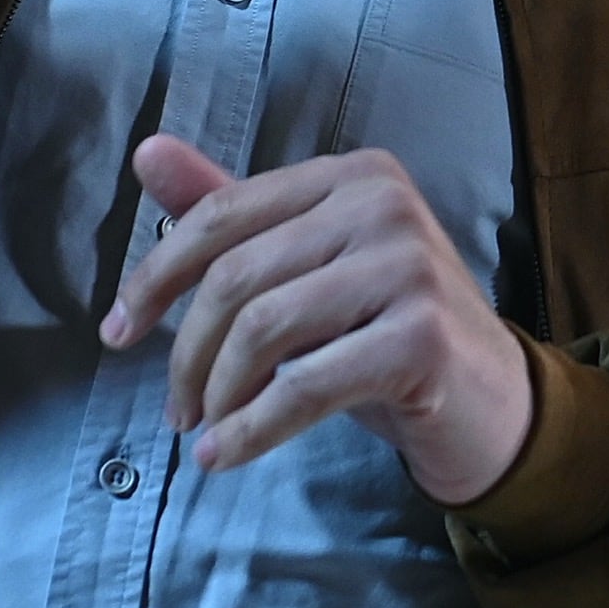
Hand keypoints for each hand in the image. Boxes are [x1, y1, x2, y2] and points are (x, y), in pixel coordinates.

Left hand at [100, 136, 535, 506]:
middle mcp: (384, 204)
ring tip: (206, 431)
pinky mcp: (422, 336)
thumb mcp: (307, 271)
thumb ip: (234, 215)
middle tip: (177, 409)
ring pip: (264, 329)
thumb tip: (147, 152)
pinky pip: (304, 385)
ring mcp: (410, 266)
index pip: (223, 213)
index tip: (117, 333)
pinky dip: (251, 430)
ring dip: (217, 394)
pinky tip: (226, 455)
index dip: (155, 277)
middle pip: (236, 276)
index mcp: (352, 175)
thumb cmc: (387, 335)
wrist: (491, 404)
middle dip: (187, 351)